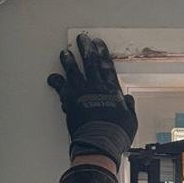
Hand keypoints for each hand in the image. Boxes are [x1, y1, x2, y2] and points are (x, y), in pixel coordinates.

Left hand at [47, 33, 137, 171]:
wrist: (99, 143)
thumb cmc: (115, 134)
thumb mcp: (131, 120)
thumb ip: (128, 107)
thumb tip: (128, 100)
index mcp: (111, 89)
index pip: (107, 65)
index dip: (103, 52)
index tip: (99, 43)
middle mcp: (96, 86)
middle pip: (90, 62)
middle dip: (85, 48)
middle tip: (82, 39)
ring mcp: (81, 91)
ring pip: (73, 70)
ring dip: (68, 60)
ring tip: (64, 52)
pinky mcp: (69, 100)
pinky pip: (60, 87)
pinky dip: (55, 81)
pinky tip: (52, 77)